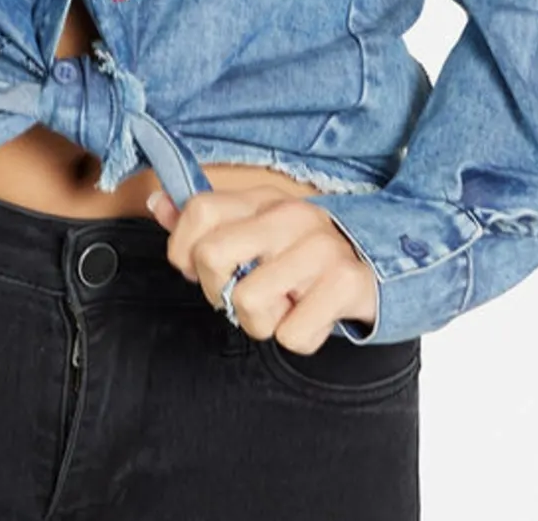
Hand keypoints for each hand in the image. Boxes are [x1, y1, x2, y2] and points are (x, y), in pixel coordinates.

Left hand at [146, 184, 378, 352]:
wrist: (380, 264)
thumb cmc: (303, 255)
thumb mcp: (255, 229)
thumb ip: (204, 220)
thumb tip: (156, 200)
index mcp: (263, 201)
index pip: (198, 210)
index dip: (184, 251)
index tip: (203, 271)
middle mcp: (290, 216)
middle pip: (212, 257)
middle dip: (219, 293)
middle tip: (245, 294)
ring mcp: (320, 247)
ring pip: (249, 303)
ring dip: (262, 322)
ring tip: (283, 305)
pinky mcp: (347, 283)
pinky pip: (293, 335)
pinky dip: (298, 337)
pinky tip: (311, 315)